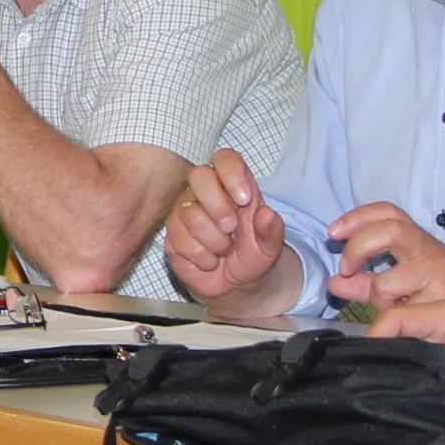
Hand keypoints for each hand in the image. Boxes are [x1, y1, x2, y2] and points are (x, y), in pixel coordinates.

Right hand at [165, 150, 291, 312]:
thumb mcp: (269, 246)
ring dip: (215, 241)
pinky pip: (181, 240)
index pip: (225, 159)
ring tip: (224, 250)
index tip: (244, 199)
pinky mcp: (173, 233)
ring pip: (192, 215)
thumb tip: (267, 214)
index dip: (231, 173)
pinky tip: (210, 259)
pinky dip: (203, 257)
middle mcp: (206, 192)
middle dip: (217, 206)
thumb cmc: (251, 255)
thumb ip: (271, 230)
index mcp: (234, 185)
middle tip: (231, 228)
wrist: (234, 285)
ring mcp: (186, 210)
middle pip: (199, 175)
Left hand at [322, 201, 444, 313]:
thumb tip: (335, 283)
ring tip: (384, 308)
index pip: (388, 214)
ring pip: (391, 281)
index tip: (334, 232)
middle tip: (347, 268)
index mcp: (421, 244)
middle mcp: (430, 254)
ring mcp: (439, 279)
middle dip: (359, 246)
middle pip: (391, 229)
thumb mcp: (408, 284)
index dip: (357, 217)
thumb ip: (369, 283)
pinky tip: (394, 326)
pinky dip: (391, 322)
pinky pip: (405, 315)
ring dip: (378, 296)